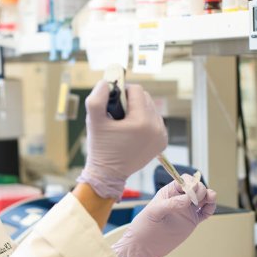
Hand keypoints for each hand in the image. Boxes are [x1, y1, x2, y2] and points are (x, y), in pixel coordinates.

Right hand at [76, 80, 167, 199]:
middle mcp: (156, 128)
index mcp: (142, 121)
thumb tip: (106, 83)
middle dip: (130, 102)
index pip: (136, 90)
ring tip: (124, 124)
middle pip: (145, 97)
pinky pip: (155, 121)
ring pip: (151, 108)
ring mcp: (162, 136)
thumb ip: (97, 98)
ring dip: (138, 110)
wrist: (108, 174)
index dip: (122, 92)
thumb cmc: (100, 147)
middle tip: (117, 115)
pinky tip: (132, 130)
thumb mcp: (93, 121)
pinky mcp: (162, 142)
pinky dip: (144, 121)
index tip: (113, 103)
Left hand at [112, 173, 216, 256]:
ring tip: (211, 198)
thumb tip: (187, 199)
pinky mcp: (192, 220)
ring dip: (209, 195)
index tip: (191, 190)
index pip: (184, 180)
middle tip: (196, 199)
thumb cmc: (145, 226)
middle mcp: (179, 199)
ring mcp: (187, 210)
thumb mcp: (154, 212)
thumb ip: (171, 204)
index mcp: (169, 192)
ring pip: (203, 198)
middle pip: (196, 187)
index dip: (190, 182)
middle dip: (200, 189)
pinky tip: (209, 209)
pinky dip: (211, 208)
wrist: (146, 246)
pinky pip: (205, 212)